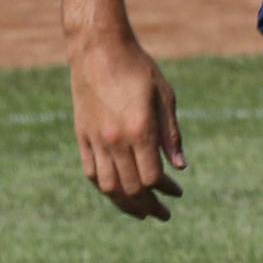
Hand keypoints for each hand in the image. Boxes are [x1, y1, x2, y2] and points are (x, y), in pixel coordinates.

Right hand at [68, 32, 185, 220]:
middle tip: (162, 214)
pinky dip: (105, 187)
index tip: (177, 192)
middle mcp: (115, 140)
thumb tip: (180, 167)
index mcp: (139, 130)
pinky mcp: (82, 135)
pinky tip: (116, 191)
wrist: (98, 48)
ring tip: (140, 211)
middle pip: (131, 188)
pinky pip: (91, 172)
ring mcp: (96, 139)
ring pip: (108, 186)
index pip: (152, 177)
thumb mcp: (164, 96)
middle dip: (148, 206)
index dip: (165, 190)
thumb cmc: (138, 68)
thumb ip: (171, 134)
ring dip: (125, 204)